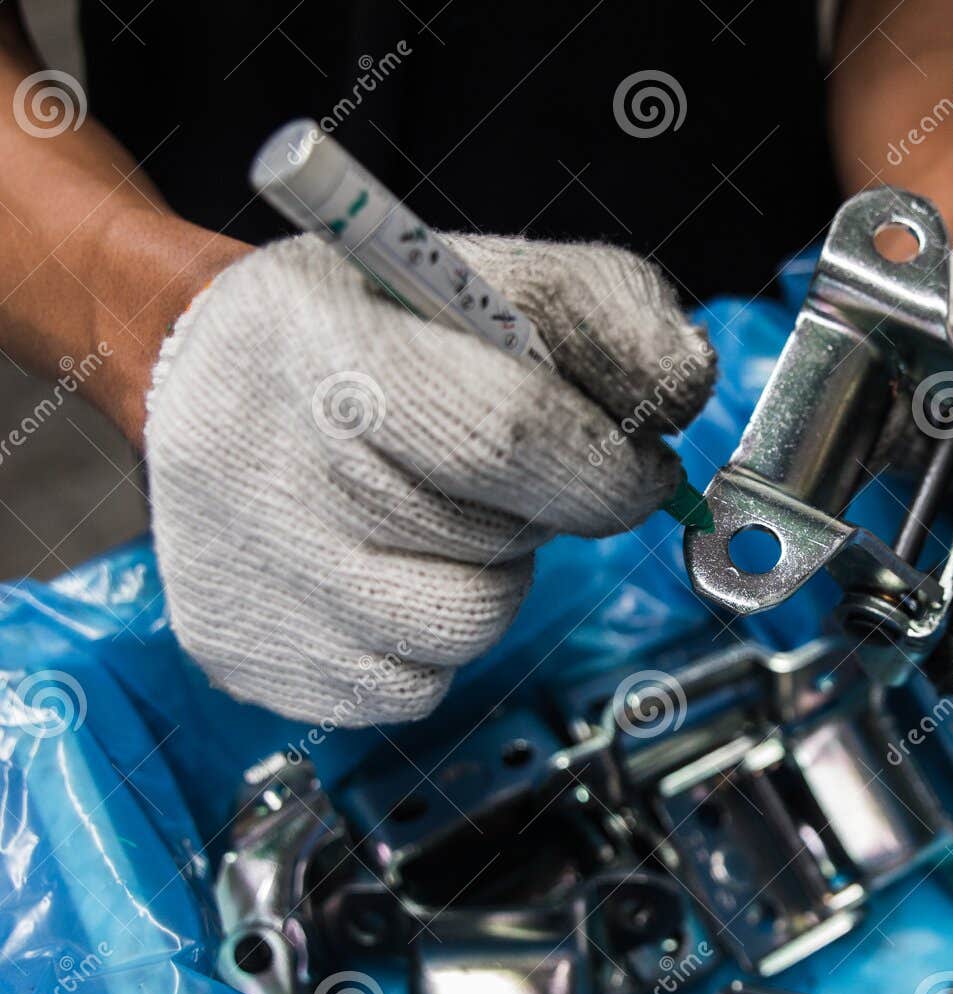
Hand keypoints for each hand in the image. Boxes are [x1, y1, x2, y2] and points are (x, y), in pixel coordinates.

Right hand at [145, 234, 714, 723]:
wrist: (194, 376)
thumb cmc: (366, 327)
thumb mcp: (484, 274)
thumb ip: (604, 309)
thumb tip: (683, 389)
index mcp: (333, 350)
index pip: (509, 436)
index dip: (606, 467)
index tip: (641, 467)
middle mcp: (271, 470)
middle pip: (495, 540)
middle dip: (552, 514)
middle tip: (528, 478)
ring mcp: (256, 578)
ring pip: (465, 628)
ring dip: (493, 576)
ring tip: (442, 514)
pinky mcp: (250, 657)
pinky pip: (412, 685)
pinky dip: (432, 636)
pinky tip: (389, 565)